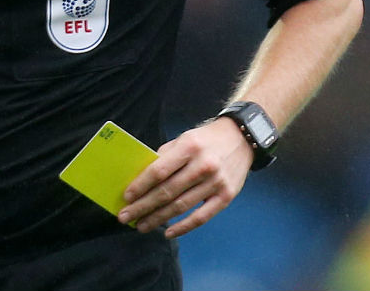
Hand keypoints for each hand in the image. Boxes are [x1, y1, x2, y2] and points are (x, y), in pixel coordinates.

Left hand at [117, 117, 253, 238]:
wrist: (243, 138)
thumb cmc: (207, 139)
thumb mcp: (185, 138)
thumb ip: (165, 156)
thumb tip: (142, 179)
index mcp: (189, 147)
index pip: (159, 170)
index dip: (141, 185)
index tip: (126, 197)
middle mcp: (203, 165)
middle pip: (167, 191)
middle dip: (143, 206)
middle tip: (125, 217)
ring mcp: (216, 183)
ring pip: (181, 207)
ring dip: (158, 219)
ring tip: (141, 226)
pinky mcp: (226, 196)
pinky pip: (201, 217)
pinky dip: (183, 227)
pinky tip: (168, 232)